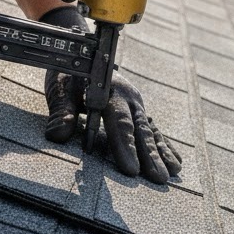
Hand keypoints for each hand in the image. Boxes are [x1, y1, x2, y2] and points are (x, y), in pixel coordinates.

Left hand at [45, 69, 182, 183]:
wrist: (84, 55)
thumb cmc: (70, 75)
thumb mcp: (60, 89)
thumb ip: (61, 112)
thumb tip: (58, 136)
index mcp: (109, 90)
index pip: (119, 121)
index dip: (126, 145)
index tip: (131, 170)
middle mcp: (128, 97)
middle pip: (141, 129)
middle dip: (150, 155)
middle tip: (158, 178)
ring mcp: (137, 105)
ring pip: (151, 131)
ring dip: (161, 153)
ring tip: (172, 174)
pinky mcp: (139, 111)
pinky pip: (155, 130)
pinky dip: (165, 146)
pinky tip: (175, 163)